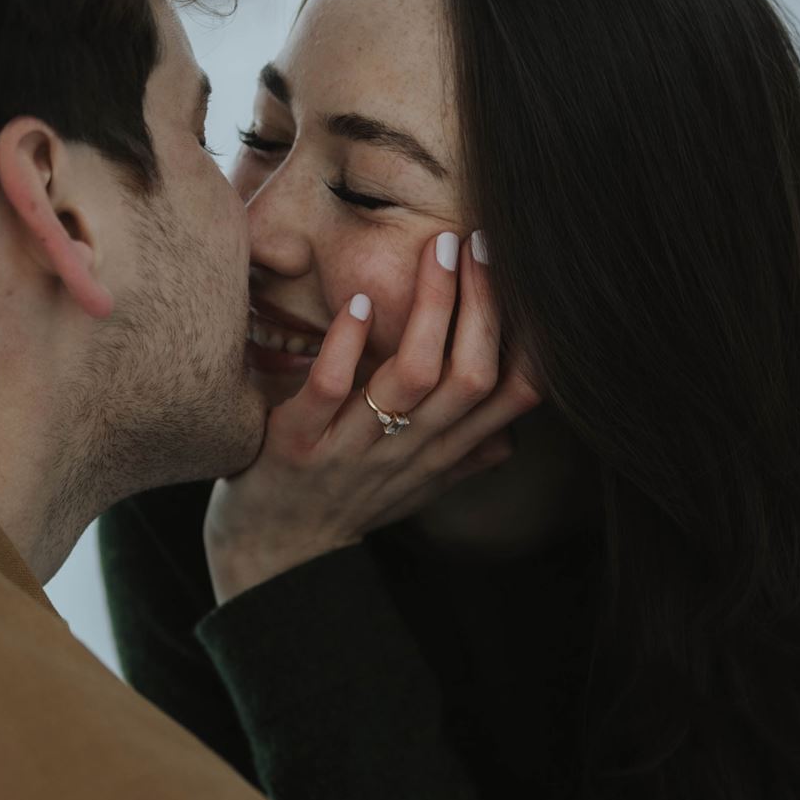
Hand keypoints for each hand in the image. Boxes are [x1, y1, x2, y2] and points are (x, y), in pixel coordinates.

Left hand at [204, 232, 541, 605]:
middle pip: (468, 378)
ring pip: (409, 379)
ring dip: (429, 309)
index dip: (530, 340)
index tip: (526, 281)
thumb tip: (513, 437)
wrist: (269, 556)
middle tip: (479, 242)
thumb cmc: (348, 506)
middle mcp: (406, 452)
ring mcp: (351, 450)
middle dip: (483, 305)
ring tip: (437, 251)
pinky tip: (358, 302)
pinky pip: (329, 391)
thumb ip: (463, 458)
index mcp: (440, 454)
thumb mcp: (414, 488)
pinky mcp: (296, 446)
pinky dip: (347, 345)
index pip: (510, 397)